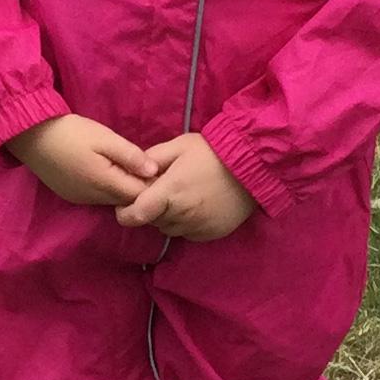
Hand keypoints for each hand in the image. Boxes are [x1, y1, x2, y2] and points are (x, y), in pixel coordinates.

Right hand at [5, 113, 158, 206]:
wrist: (31, 135)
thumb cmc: (71, 132)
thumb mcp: (105, 138)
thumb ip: (131, 156)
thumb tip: (154, 171)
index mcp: (104, 184)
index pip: (139, 196)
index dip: (151, 183)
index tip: (156, 168)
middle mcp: (93, 198)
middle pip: (126, 200)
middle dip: (137, 186)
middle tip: (141, 164)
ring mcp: (80, 199)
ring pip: (111, 200)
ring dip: (121, 186)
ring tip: (123, 165)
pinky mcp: (71, 195)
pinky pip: (97, 197)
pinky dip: (106, 187)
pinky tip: (104, 169)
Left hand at [113, 132, 255, 241]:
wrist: (253, 165)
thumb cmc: (213, 152)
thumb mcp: (179, 145)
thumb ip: (153, 158)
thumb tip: (136, 172)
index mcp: (170, 192)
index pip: (134, 216)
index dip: (125, 212)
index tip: (129, 203)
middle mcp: (182, 214)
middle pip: (152, 222)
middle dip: (151, 209)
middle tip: (163, 191)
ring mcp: (197, 227)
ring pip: (170, 229)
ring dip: (169, 217)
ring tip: (183, 197)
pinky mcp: (211, 234)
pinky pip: (188, 233)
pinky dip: (187, 223)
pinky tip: (198, 205)